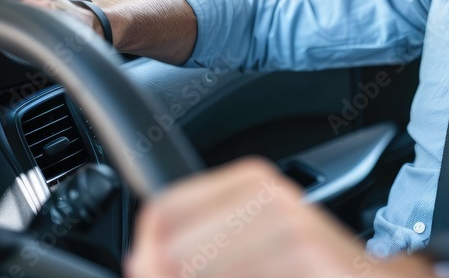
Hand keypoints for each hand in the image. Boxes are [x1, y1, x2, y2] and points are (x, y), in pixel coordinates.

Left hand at [125, 157, 433, 277]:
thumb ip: (192, 248)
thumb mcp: (247, 249)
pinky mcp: (306, 253)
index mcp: (252, 181)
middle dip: (175, 277)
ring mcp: (291, 228)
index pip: (164, 210)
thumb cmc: (309, 270)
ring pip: (197, 270)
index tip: (154, 272)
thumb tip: (139, 260)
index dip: (150, 255)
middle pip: (174, 249)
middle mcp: (271, 196)